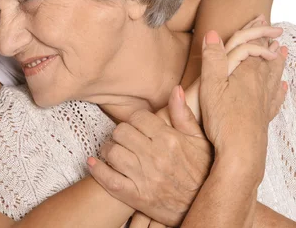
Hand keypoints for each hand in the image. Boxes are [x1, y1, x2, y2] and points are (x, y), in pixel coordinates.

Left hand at [88, 85, 211, 225]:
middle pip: (121, 132)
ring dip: (109, 149)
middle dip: (120, 133)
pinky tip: (94, 163)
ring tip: (113, 151)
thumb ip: (184, 114)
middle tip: (123, 138)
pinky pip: (109, 180)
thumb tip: (176, 89)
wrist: (202, 207)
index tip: (136, 125)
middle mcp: (156, 157)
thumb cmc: (201, 171)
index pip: (138, 118)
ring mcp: (144, 178)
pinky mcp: (136, 196)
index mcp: (170, 140)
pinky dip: (98, 170)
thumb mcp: (199, 141)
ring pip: (113, 152)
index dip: (134, 119)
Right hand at [158, 15, 282, 124]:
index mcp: (246, 73)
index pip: (253, 45)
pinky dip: (279, 88)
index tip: (261, 17)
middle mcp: (259, 85)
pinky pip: (275, 97)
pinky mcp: (263, 117)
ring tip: (283, 53)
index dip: (256, 30)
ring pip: (273, 75)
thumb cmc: (222, 120)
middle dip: (269, 42)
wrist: (240, 154)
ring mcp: (263, 101)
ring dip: (277, 62)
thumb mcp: (210, 85)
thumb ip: (212, 58)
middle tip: (275, 30)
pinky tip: (282, 86)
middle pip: (267, 58)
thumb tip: (212, 33)